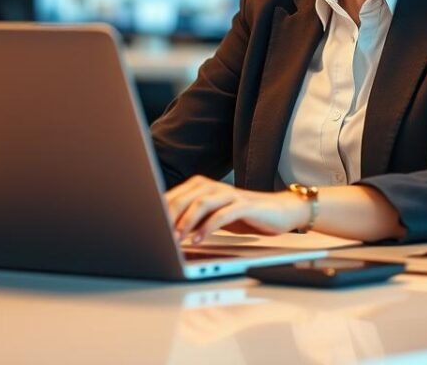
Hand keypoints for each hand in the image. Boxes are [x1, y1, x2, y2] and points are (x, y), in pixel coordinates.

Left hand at [165, 175, 309, 244]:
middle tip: (158, 234)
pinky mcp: (244, 204)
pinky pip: (222, 214)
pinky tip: (199, 239)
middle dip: (169, 217)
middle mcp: (213, 187)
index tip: (147, 228)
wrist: (279, 211)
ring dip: (186, 222)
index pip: (174, 197)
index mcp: (201, 187)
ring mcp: (229, 194)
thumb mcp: (212, 218)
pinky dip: (208, 227)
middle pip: (184, 198)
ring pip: (201, 203)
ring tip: (176, 238)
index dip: (159, 212)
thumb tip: (166, 232)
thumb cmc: (243, 215)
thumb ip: (192, 220)